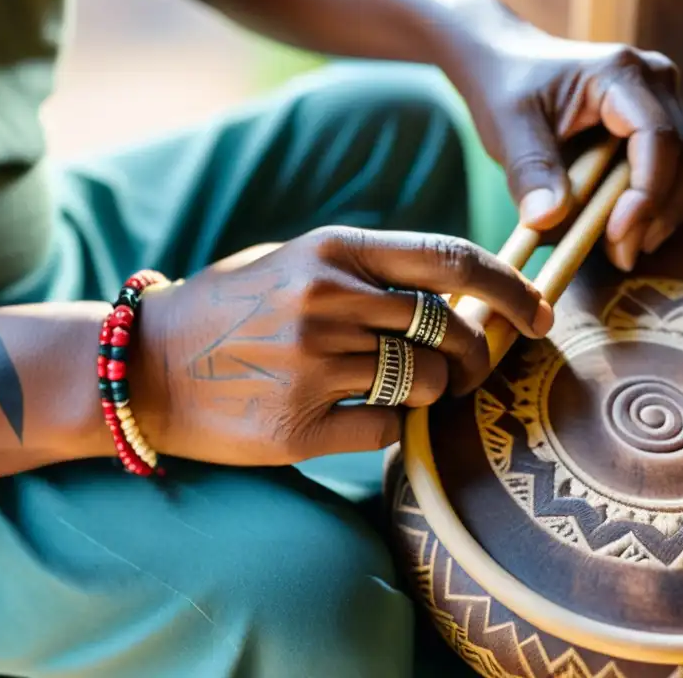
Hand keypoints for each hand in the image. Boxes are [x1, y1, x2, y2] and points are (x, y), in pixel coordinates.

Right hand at [137, 227, 552, 465]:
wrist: (143, 366)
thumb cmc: (230, 309)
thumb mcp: (295, 261)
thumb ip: (372, 269)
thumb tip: (462, 293)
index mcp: (332, 249)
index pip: (451, 259)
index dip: (510, 286)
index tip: (540, 311)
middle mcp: (326, 300)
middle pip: (451, 332)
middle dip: (477, 357)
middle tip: (467, 370)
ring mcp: (312, 365)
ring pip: (425, 385)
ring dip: (427, 392)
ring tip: (392, 388)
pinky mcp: (298, 427)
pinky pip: (386, 432)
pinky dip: (387, 428)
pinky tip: (350, 416)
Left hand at [444, 3, 682, 270]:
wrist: (509, 64)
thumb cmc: (507, 89)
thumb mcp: (507, 127)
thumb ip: (528, 171)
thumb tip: (548, 221)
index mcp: (620, 74)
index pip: (658, 137)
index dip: (646, 193)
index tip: (616, 235)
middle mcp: (656, 82)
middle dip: (660, 213)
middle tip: (618, 254)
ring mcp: (665, 103)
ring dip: (665, 214)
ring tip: (619, 247)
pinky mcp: (662, 126)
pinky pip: (681, 173)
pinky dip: (658, 206)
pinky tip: (622, 228)